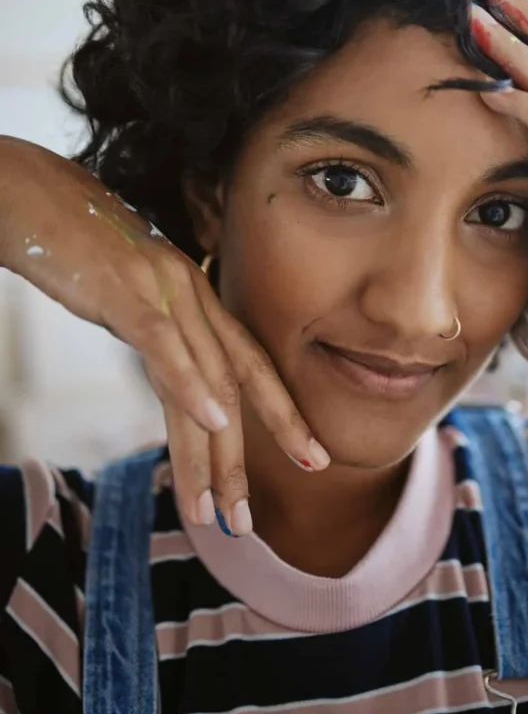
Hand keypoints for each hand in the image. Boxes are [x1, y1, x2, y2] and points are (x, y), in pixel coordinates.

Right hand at [0, 137, 328, 532]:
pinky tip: (211, 424)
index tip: (310, 457)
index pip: (250, 365)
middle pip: (238, 382)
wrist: (32, 195)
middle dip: (252, 455)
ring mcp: (163, 289)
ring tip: (219, 512)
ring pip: (205, 379)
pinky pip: (163, 344)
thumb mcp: (128, 296)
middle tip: (254, 518)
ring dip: (214, 453)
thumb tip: (170, 372)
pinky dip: (188, 386)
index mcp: (196, 297)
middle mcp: (192, 294)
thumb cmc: (76, 245)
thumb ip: (157, 331)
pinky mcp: (125, 289)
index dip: (282, 414)